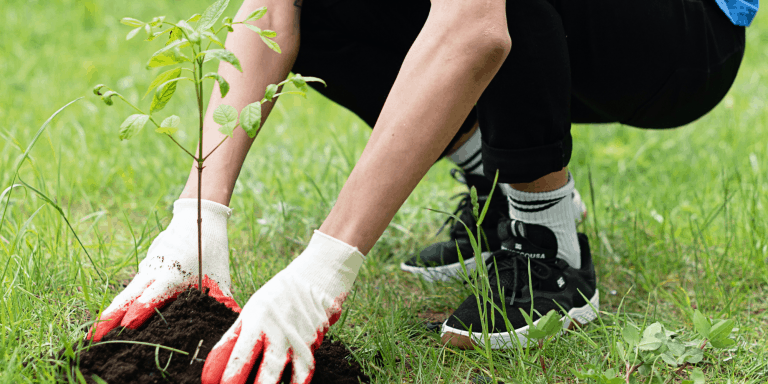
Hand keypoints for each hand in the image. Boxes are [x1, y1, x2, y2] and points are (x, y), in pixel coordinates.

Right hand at [88, 198, 239, 340]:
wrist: (198, 216)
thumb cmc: (211, 248)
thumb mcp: (219, 276)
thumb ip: (221, 300)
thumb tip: (231, 321)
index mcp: (171, 274)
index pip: (151, 297)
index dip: (139, 312)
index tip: (128, 327)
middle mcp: (153, 272)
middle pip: (126, 298)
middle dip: (109, 319)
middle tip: (93, 338)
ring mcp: (147, 268)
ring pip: (125, 293)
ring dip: (111, 312)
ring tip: (97, 333)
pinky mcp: (146, 266)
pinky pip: (132, 287)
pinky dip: (122, 303)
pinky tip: (115, 319)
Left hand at [202, 231, 363, 383]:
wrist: (315, 281)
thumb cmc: (277, 297)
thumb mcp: (252, 310)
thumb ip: (235, 336)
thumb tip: (212, 363)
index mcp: (255, 322)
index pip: (236, 353)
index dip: (222, 372)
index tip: (208, 383)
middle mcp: (275, 334)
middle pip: (258, 369)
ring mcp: (294, 343)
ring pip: (278, 375)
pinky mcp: (311, 349)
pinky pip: (302, 375)